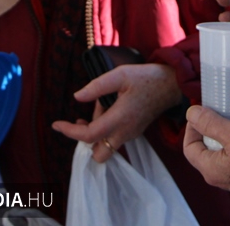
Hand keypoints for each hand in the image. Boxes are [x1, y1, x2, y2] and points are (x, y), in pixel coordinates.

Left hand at [51, 63, 181, 162]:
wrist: (172, 84)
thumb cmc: (147, 77)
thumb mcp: (121, 74)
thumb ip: (97, 87)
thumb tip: (77, 97)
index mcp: (119, 118)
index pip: (89, 136)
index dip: (69, 132)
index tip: (57, 124)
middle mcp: (125, 132)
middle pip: (99, 154)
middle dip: (86, 143)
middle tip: (82, 121)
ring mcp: (131, 134)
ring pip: (106, 146)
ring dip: (97, 132)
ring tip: (102, 105)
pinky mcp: (135, 131)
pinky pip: (115, 138)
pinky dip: (107, 128)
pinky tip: (110, 107)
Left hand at [183, 106, 229, 192]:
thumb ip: (209, 123)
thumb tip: (191, 113)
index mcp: (210, 169)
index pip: (189, 148)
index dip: (191, 128)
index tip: (200, 114)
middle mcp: (219, 176)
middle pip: (204, 150)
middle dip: (208, 130)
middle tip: (217, 114)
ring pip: (220, 152)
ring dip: (223, 136)